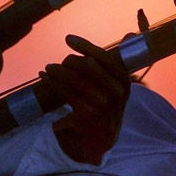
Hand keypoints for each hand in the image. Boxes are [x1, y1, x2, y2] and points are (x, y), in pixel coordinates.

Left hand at [40, 35, 130, 164]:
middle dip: (69, 60)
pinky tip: (45, 77)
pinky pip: (64, 93)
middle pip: (87, 66)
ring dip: (57, 71)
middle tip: (59, 62)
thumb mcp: (116, 87)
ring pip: (73, 79)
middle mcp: (115, 93)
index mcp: (123, 82)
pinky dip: (52, 83)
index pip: (104, 57)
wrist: (101, 141)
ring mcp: (101, 106)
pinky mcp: (85, 117)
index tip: (69, 39)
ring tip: (48, 68)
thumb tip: (129, 33)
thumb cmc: (106, 108)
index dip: (85, 46)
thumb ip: (116, 63)